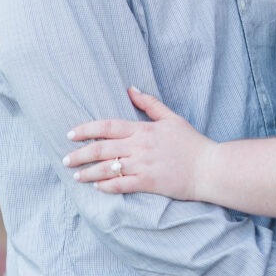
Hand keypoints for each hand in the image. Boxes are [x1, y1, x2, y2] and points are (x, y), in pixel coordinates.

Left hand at [62, 87, 216, 199]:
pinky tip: (97, 187)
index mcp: (143, 129)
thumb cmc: (191, 142)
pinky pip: (122, 185)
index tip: (70, 134)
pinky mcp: (149, 182)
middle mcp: (140, 146)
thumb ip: (150, 104)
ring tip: (76, 176)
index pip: (108, 126)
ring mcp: (143, 165)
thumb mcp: (172, 118)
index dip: (87, 129)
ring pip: (108, 168)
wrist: (209, 167)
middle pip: (103, 148)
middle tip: (65, 159)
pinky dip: (107, 186)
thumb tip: (131, 89)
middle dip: (80, 154)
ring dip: (89, 172)